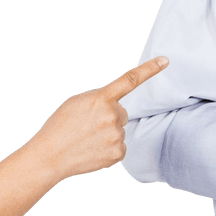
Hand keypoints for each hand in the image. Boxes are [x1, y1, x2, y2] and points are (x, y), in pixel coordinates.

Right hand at [32, 56, 168, 181]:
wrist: (50, 155)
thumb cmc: (60, 127)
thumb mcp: (77, 102)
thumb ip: (100, 100)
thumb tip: (116, 109)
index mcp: (101, 99)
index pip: (130, 80)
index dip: (150, 69)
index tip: (165, 60)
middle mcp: (112, 115)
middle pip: (121, 113)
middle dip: (109, 118)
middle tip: (88, 127)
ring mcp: (116, 135)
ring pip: (119, 131)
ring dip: (107, 134)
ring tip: (87, 140)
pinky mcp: (118, 153)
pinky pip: (120, 147)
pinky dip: (108, 149)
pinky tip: (93, 151)